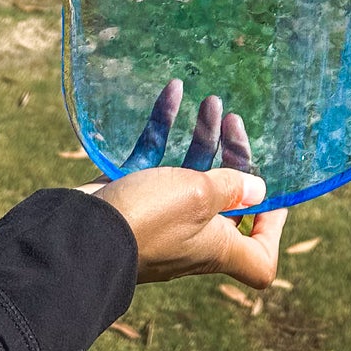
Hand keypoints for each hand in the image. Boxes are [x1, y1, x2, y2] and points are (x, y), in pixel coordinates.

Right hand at [80, 81, 287, 286]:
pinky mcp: (131, 196)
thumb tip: (259, 191)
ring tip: (209, 101)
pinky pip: (154, 158)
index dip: (271, 229)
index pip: (259, 259)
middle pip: (226, 198)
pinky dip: (163, 128)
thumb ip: (230, 188)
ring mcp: (160, 216)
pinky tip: (171, 91)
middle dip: (233, 156)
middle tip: (232, 120)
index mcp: (217, 246)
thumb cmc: (149, 219)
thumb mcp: (200, 196)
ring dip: (201, 136)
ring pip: (190, 172)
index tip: (271, 193)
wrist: (80, 234)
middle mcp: (193, 234)